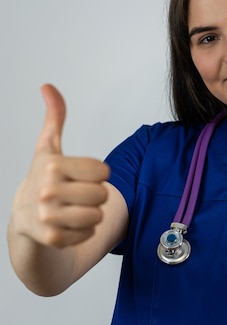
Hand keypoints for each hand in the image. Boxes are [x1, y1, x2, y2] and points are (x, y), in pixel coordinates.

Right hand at [12, 84, 109, 247]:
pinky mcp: (53, 238)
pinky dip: (84, 231)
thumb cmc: (42, 179)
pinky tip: (68, 224)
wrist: (24, 217)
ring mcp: (48, 216)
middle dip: (95, 196)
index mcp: (52, 165)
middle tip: (76, 195)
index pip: (103, 172)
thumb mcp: (48, 148)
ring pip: (98, 216)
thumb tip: (48, 86)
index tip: (81, 176)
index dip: (97, 175)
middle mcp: (47, 190)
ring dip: (91, 214)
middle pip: (102, 195)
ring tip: (73, 209)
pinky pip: (89, 234)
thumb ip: (54, 118)